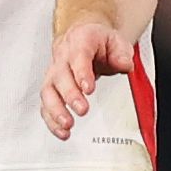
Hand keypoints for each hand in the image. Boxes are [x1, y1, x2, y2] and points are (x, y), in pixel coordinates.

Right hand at [40, 18, 127, 138]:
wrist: (83, 39)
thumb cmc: (98, 42)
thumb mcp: (116, 42)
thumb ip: (121, 54)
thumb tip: (125, 65)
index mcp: (79, 42)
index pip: (78, 56)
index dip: (81, 73)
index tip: (89, 88)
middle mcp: (62, 57)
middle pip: (60, 76)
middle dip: (70, 95)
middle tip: (82, 109)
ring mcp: (54, 73)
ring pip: (48, 91)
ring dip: (56, 110)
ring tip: (68, 124)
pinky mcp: (51, 88)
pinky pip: (46, 105)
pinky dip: (51, 120)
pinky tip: (62, 131)